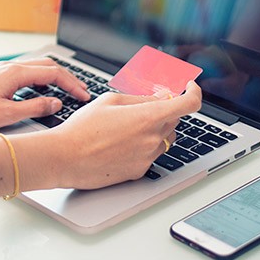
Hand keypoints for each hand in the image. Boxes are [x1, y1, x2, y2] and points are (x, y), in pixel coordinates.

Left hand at [0, 58, 90, 133]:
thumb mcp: (6, 115)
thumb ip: (34, 107)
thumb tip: (56, 103)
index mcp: (16, 74)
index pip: (54, 73)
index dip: (73, 84)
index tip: (84, 96)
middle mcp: (11, 68)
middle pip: (48, 66)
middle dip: (68, 78)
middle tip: (82, 92)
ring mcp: (4, 71)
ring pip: (38, 68)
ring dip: (55, 78)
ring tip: (67, 91)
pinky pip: (27, 73)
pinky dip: (41, 80)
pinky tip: (42, 91)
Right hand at [48, 81, 201, 189]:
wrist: (65, 157)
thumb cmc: (83, 127)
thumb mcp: (110, 101)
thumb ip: (140, 98)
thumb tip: (161, 97)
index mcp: (148, 117)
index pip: (189, 104)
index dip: (193, 93)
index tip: (189, 88)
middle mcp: (153, 139)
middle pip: (174, 120)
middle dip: (164, 110)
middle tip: (141, 107)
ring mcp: (148, 157)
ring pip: (163, 139)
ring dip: (153, 129)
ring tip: (124, 127)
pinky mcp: (139, 171)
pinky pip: (150, 155)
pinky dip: (142, 146)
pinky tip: (118, 143)